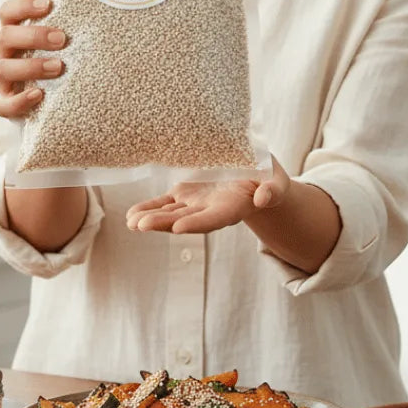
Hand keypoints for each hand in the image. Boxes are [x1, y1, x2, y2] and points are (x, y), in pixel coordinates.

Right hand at [0, 0, 66, 118]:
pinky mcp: (7, 104)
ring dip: (30, 66)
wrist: (62, 96)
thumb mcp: (65, 40)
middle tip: (61, 39)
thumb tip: (99, 11)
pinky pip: (3, 106)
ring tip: (58, 67)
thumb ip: (71, 25)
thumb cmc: (64, 57)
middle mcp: (4, 53)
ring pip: (2, 69)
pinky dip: (19, 100)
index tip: (48, 4)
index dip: (23, 6)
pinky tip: (39, 94)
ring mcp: (3, 79)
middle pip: (5, 37)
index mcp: (15, 32)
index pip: (7, 12)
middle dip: (34, 36)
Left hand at [125, 158, 290, 234]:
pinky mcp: (186, 195)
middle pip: (186, 219)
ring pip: (171, 213)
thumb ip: (272, 190)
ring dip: (150, 218)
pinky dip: (149, 208)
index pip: (214, 218)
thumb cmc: (270, 179)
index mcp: (234, 207)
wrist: (257, 179)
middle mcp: (211, 210)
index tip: (179, 228)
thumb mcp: (276, 182)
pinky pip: (165, 204)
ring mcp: (196, 203)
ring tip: (130, 222)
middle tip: (141, 225)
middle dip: (163, 223)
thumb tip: (264, 198)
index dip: (198, 222)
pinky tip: (131, 215)